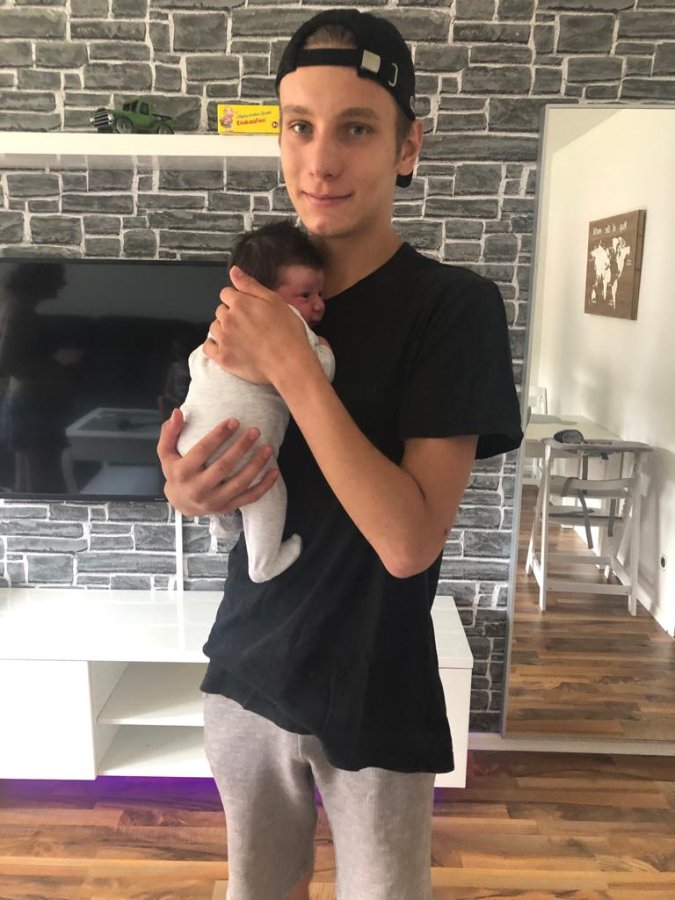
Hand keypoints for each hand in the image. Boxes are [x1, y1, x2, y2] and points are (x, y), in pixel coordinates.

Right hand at [157, 408, 278, 516]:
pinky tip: (275, 471)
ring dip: (256, 465)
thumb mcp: (166, 454)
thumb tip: (178, 412)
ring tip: (268, 448)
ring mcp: (214, 500)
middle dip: (241, 448)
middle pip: (223, 466)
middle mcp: (198, 488)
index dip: (218, 435)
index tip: (233, 421)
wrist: (181, 504)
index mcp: (183, 472)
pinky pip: (250, 498)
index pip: (202, 450)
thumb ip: (169, 433)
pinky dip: (264, 486)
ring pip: (239, 483)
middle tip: (255, 431)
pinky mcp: (227, 507)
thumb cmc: (176, 473)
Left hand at [203, 265, 309, 384]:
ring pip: (214, 327)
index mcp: (240, 303)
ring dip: (223, 329)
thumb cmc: (287, 331)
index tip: (248, 309)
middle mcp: (228, 319)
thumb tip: (233, 271)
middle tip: (248, 325)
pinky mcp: (223, 358)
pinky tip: (226, 346)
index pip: (226, 293)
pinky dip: (214, 345)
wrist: (289, 363)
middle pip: (220, 310)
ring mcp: (223, 339)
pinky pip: (208, 347)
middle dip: (231, 314)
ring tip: (240, 337)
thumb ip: (250, 285)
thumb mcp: (274, 301)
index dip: (237, 299)